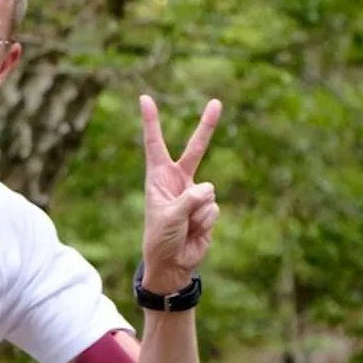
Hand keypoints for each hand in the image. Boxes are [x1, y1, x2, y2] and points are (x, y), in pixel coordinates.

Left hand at [138, 95, 222, 292]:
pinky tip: (194, 231)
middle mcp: (177, 181)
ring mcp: (195, 193)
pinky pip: (213, 208)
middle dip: (207, 126)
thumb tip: (208, 190)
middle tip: (217, 102)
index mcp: (158, 178)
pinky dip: (204, 222)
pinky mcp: (208, 208)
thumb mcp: (169, 217)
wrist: (173, 264)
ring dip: (197, 212)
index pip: (154, 144)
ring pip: (208, 191)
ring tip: (184, 226)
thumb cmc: (160, 239)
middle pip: (195, 149)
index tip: (145, 98)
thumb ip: (189, 200)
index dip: (151, 121)